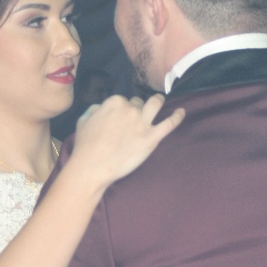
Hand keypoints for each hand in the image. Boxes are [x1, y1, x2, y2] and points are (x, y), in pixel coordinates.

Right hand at [69, 94, 184, 191]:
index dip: (123, 109)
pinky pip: (170, 123)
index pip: (124, 100)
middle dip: (138, 108)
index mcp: (114, 102)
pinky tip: (182, 112)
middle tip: (135, 119)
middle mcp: (130, 109)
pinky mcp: (152, 138)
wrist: (92, 166)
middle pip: (139, 103)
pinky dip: (177, 116)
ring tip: (160, 101)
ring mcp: (143, 122)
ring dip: (158, 100)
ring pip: (156, 104)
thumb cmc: (85, 146)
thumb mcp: (83, 120)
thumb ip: (94, 110)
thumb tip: (101, 108)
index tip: (121, 117)